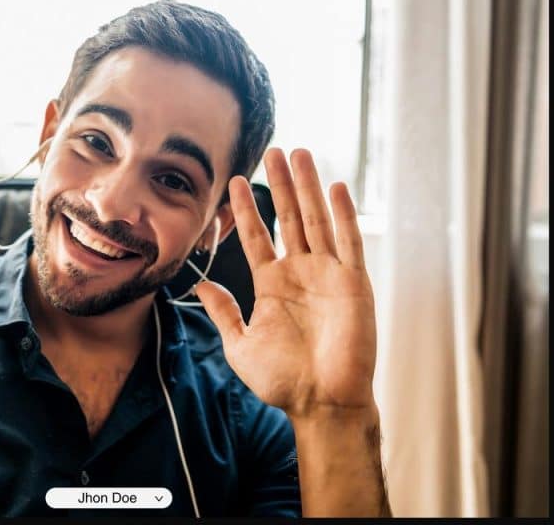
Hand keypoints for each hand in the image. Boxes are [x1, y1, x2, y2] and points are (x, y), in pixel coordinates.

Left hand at [196, 148, 377, 418]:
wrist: (320, 402)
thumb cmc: (282, 380)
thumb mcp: (240, 344)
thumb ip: (223, 311)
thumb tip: (199, 285)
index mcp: (272, 284)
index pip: (256, 237)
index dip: (246, 210)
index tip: (236, 181)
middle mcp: (300, 273)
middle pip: (288, 218)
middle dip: (280, 185)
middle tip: (273, 150)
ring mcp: (328, 275)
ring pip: (316, 220)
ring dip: (308, 188)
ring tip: (298, 154)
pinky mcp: (353, 283)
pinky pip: (349, 242)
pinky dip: (343, 215)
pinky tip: (334, 187)